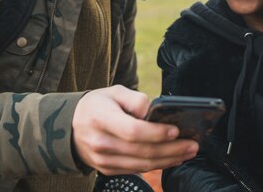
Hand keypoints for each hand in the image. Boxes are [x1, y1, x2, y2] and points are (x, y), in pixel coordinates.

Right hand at [71, 85, 198, 174]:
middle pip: (141, 150)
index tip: (176, 130)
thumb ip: (135, 99)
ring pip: (142, 164)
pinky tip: (171, 158)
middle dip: (171, 149)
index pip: (132, 131)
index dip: (156, 133)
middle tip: (192, 144)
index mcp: (100, 118)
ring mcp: (102, 159)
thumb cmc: (97, 105)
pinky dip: (157, 165)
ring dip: (169, 160)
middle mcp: (100, 142)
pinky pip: (136, 170)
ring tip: (188, 152)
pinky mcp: (107, 169)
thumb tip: (154, 113)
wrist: (69, 126)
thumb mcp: (114, 92)